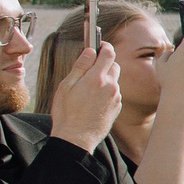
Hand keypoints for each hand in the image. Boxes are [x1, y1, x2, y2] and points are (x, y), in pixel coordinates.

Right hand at [47, 37, 122, 152]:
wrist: (77, 138)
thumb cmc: (67, 112)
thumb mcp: (66, 86)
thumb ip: (80, 66)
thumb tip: (90, 51)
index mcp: (97, 78)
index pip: (108, 53)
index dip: (104, 46)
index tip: (100, 45)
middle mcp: (111, 86)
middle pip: (114, 66)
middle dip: (104, 64)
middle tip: (89, 70)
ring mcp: (116, 97)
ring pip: (114, 80)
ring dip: (105, 79)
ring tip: (88, 89)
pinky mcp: (117, 107)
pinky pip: (114, 94)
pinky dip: (107, 92)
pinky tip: (93, 101)